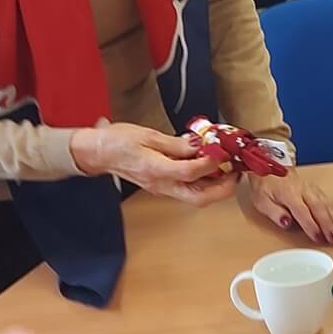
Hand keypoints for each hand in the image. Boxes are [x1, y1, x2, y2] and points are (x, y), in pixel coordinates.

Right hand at [70, 122, 237, 206]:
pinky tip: (211, 168)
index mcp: (155, 169)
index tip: (223, 151)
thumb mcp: (148, 135)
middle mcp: (161, 185)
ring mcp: (163, 189)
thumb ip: (176, 143)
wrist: (97, 153)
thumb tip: (199, 145)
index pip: (190, 172)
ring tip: (228, 169)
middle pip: (199, 198)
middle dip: (223, 188)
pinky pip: (189, 190)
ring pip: (196, 198)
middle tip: (235, 171)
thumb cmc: (117, 141)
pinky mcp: (163, 186)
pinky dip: (205, 182)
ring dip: (217, 187)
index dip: (210, 163)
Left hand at [246, 170, 332, 244]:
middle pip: (319, 209)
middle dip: (328, 225)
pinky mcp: (317, 191)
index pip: (303, 212)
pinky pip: (329, 202)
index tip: (318, 238)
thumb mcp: (262, 201)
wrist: (271, 166)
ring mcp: (312, 190)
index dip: (311, 226)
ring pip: (327, 205)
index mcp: (289, 194)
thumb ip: (275, 213)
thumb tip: (287, 223)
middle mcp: (304, 191)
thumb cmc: (266, 186)